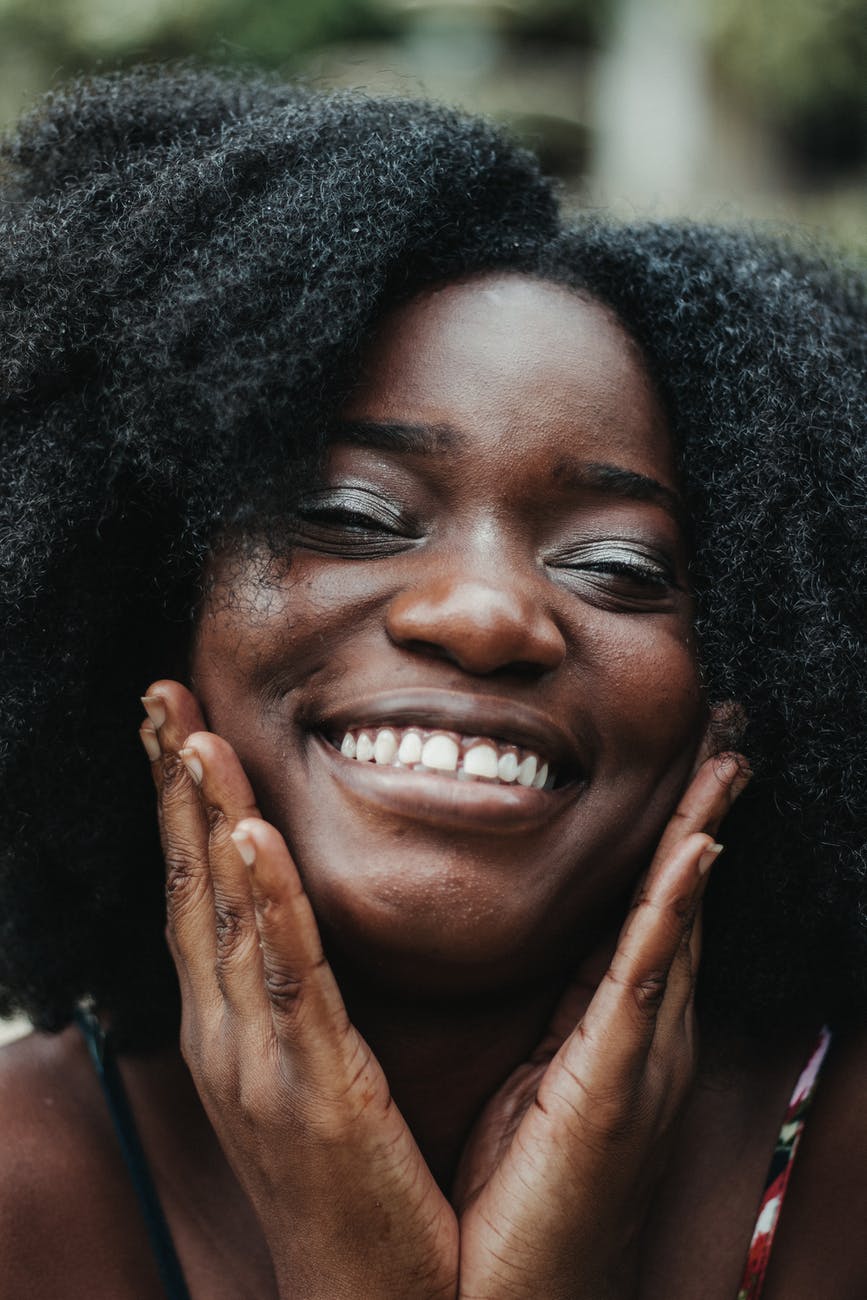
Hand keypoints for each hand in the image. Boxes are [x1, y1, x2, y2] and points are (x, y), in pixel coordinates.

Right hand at [140, 680, 458, 1299]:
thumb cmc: (352, 1180)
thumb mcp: (309, 1073)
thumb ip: (297, 995)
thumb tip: (294, 921)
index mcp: (231, 1025)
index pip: (196, 892)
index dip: (181, 805)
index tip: (175, 723)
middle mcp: (225, 1034)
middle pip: (191, 887)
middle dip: (174, 787)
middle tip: (160, 696)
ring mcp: (257, 1061)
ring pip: (224, 917)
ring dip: (204, 819)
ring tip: (191, 736)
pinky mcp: (310, 1088)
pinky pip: (283, 978)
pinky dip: (260, 901)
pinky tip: (245, 837)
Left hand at [453, 754, 749, 1299]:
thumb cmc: (521, 1193)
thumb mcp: (541, 1080)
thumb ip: (561, 1014)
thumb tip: (560, 950)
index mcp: (621, 1026)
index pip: (656, 908)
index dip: (677, 833)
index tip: (693, 762)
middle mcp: (649, 1032)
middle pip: (681, 899)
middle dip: (705, 815)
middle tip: (729, 735)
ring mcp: (644, 1057)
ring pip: (678, 922)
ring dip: (700, 838)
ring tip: (724, 765)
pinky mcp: (617, 1086)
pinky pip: (645, 981)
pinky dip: (674, 912)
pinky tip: (694, 855)